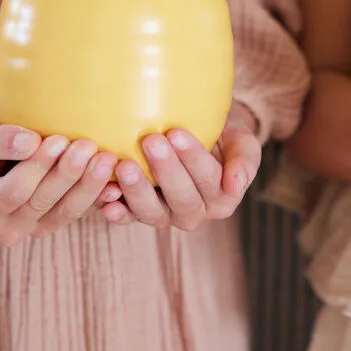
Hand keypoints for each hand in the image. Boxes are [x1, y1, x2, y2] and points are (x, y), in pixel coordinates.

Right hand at [0, 104, 121, 245]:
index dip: (36, 168)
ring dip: (88, 186)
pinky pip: (81, 211)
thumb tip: (28, 142)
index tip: (57, 140)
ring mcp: (32, 229)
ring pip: (66, 212)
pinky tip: (118, 183)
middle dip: (67, 175)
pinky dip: (99, 197)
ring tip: (107, 158)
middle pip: (41, 203)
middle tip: (89, 146)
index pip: (11, 192)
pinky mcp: (56, 220)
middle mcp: (3, 228)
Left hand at [100, 104, 261, 230]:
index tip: (177, 132)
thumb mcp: (242, 142)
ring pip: (152, 213)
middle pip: (181, 198)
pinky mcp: (140, 214)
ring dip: (137, 192)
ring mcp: (166, 216)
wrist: (199, 138)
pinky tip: (105, 199)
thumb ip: (245, 161)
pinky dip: (116, 211)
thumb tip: (235, 185)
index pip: (209, 179)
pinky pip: (127, 218)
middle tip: (151, 140)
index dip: (193, 158)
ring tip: (125, 166)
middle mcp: (195, 213)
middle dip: (165, 170)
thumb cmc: (222, 137)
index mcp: (223, 198)